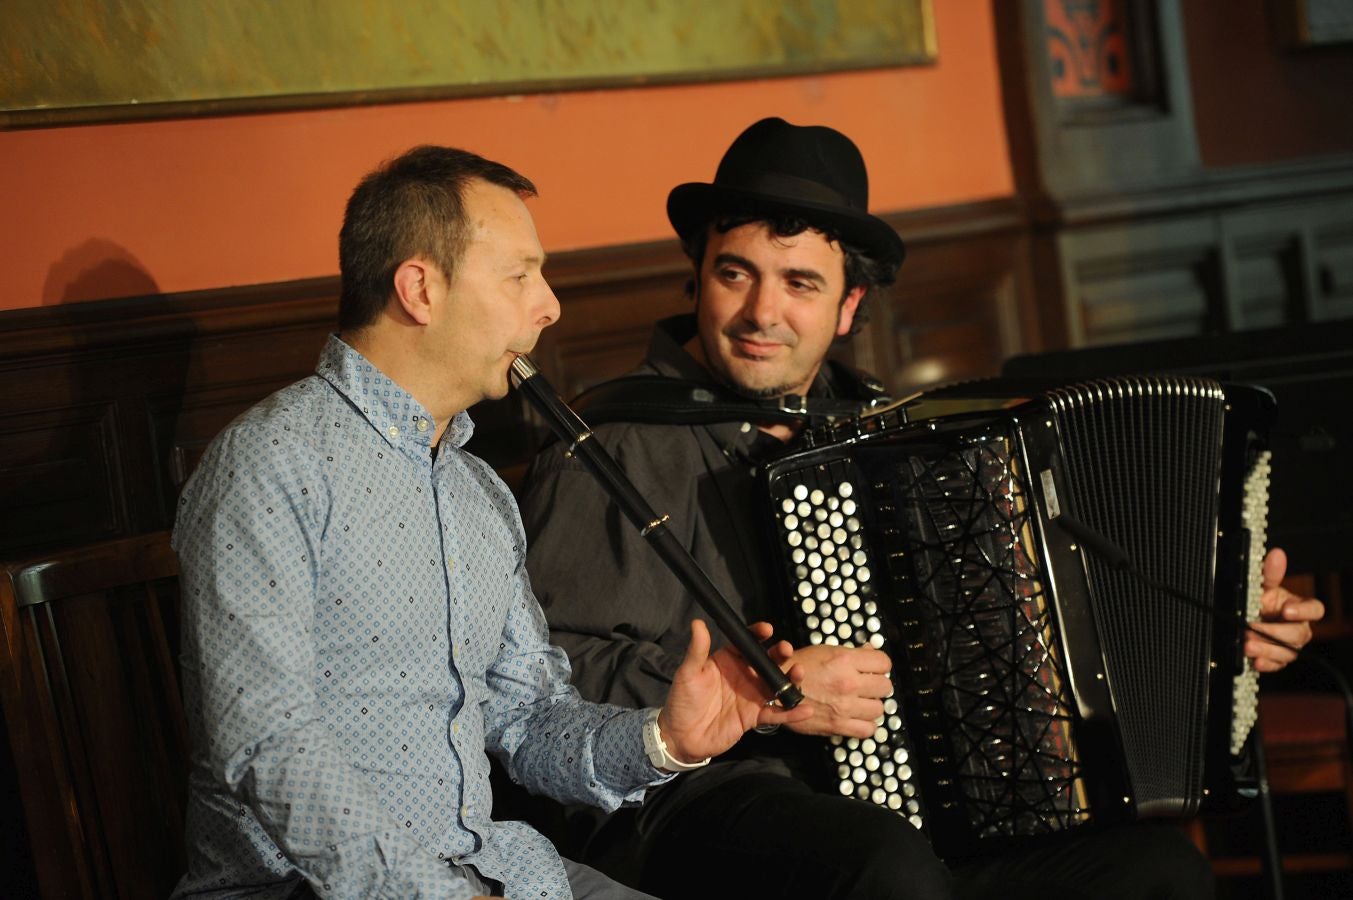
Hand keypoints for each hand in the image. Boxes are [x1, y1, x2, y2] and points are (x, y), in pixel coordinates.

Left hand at [658, 620, 814, 762]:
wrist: (682, 737)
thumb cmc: (682, 700)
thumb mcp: (688, 673)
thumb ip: (697, 650)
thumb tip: (698, 623)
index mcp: (729, 660)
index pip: (747, 643)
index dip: (758, 635)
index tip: (767, 629)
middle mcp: (744, 675)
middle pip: (767, 661)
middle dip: (780, 654)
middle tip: (786, 649)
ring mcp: (752, 695)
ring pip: (777, 684)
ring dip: (791, 678)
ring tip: (798, 673)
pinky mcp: (755, 717)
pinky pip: (776, 713)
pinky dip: (791, 713)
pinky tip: (805, 709)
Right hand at [763, 642, 892, 737]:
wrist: (773, 689)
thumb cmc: (796, 667)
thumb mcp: (824, 651)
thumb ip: (850, 652)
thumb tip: (870, 650)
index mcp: (845, 659)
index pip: (884, 663)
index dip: (879, 666)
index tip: (874, 669)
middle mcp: (848, 682)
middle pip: (884, 687)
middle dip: (876, 685)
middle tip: (866, 686)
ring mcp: (845, 706)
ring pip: (878, 709)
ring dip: (871, 705)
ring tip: (860, 702)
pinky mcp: (838, 725)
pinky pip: (868, 730)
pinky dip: (865, 725)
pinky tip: (856, 717)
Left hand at [1245, 547, 1324, 672]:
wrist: (1243, 620)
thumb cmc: (1259, 601)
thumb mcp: (1261, 586)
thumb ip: (1270, 573)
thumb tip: (1276, 555)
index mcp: (1299, 608)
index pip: (1315, 609)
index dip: (1304, 611)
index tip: (1286, 611)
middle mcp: (1298, 628)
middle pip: (1298, 634)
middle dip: (1275, 633)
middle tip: (1252, 629)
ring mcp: (1289, 646)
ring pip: (1288, 652)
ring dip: (1267, 650)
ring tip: (1247, 645)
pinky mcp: (1277, 659)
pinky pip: (1277, 665)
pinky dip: (1266, 664)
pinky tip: (1255, 661)